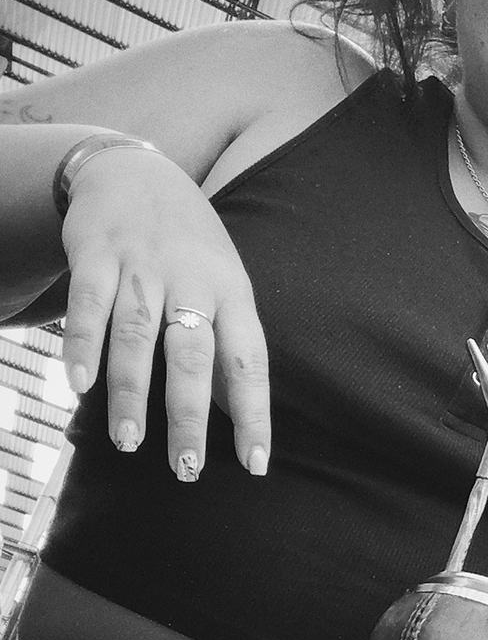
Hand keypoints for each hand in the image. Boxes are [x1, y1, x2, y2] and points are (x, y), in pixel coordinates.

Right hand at [58, 148, 269, 479]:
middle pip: (193, 355)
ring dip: (132, 392)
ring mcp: (144, 266)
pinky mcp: (97, 254)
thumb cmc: (190, 246)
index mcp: (233, 293)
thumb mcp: (222, 285)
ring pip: (138, 335)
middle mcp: (193, 280)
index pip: (249, 362)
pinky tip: (79, 386)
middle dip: (189, 416)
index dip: (254, 413)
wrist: (138, 171)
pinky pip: (88, 304)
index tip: (256, 464)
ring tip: (128, 441)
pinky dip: (82, 345)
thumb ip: (222, 343)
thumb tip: (230, 411)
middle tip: (186, 468)